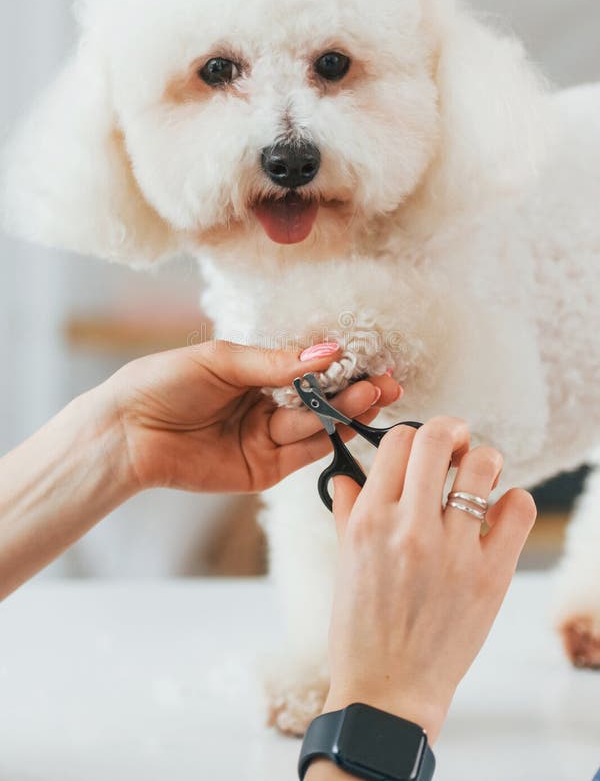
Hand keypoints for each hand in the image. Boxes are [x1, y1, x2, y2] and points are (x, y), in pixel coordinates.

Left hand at [106, 340, 400, 492]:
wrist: (127, 431)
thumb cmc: (165, 383)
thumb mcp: (222, 361)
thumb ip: (276, 362)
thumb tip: (328, 350)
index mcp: (256, 375)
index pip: (308, 369)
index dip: (341, 365)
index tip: (371, 359)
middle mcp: (266, 407)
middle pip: (320, 400)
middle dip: (353, 391)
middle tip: (385, 381)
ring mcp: (267, 440)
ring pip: (315, 426)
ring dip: (345, 411)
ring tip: (371, 395)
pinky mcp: (262, 470)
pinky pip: (301, 453)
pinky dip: (325, 439)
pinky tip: (348, 422)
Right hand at [322, 417, 536, 744]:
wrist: (387, 689)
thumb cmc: (360, 629)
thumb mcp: (344, 562)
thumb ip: (347, 510)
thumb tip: (347, 474)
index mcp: (370, 520)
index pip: (397, 442)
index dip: (410, 436)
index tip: (418, 448)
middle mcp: (410, 528)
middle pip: (438, 439)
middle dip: (450, 430)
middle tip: (455, 443)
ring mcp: (453, 550)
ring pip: (483, 466)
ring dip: (483, 461)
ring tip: (478, 478)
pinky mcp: (491, 575)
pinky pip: (517, 510)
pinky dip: (513, 501)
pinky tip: (499, 512)